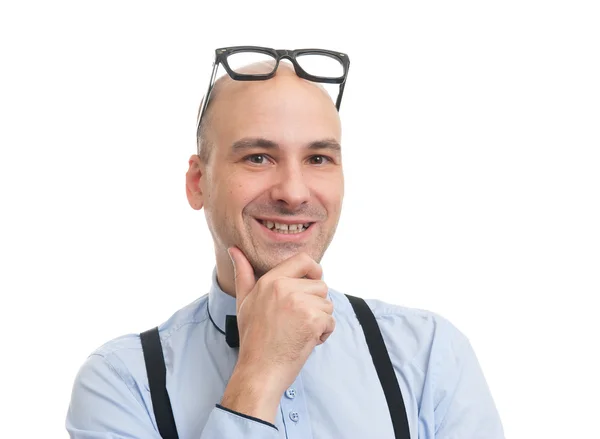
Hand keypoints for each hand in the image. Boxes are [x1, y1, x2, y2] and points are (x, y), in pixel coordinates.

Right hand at [221, 248, 334, 421]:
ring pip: (327, 304)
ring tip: (300, 331)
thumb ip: (243, 274)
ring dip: (320, 320)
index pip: (303, 260)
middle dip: (316, 304)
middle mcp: (285, 288)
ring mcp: (300, 304)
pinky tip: (307, 341)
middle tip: (297, 321)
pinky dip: (324, 333)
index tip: (314, 281)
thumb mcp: (244, 302)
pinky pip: (331, 321)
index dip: (314, 269)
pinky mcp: (312, 320)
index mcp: (270, 281)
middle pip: (320, 285)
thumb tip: (235, 250)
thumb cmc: (253, 338)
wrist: (260, 370)